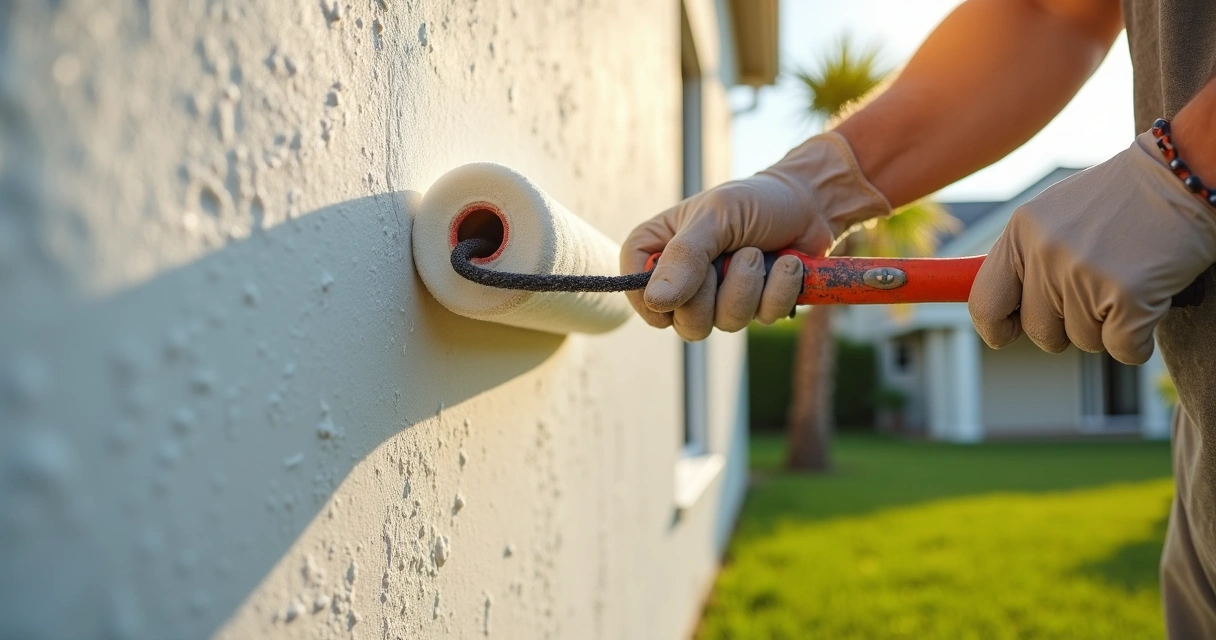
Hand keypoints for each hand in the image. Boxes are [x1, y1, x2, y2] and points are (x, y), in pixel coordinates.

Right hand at [620, 132, 890, 339]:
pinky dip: (779, 289)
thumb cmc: (755, 201)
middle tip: (733, 254)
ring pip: (722, 323)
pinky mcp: (753, 308)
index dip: (653, 298)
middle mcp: (683, 278)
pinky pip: (761, 318)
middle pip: (680, 320)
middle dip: (714, 291)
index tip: (675, 288)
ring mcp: (718, 298)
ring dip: (749, 285)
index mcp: (659, 249)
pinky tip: (786, 265)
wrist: (811, 205)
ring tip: (761, 253)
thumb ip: (685, 256)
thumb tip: (656, 300)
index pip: (635, 288)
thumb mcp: (716, 216)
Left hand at [969, 132, 1215, 363]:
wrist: (1185, 172)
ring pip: (1084, 341)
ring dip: (1108, 325)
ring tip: (1126, 281)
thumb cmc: (1123, 197)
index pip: (984, 302)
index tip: (1009, 332)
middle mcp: (1045, 253)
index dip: (996, 326)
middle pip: (1039, 331)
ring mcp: (1084, 274)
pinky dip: (1139, 338)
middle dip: (1067, 326)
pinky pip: (1123, 349)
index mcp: (1020, 232)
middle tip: (1094, 296)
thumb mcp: (1055, 214)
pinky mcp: (1128, 296)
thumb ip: (1027, 257)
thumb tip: (1001, 308)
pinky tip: (1148, 301)